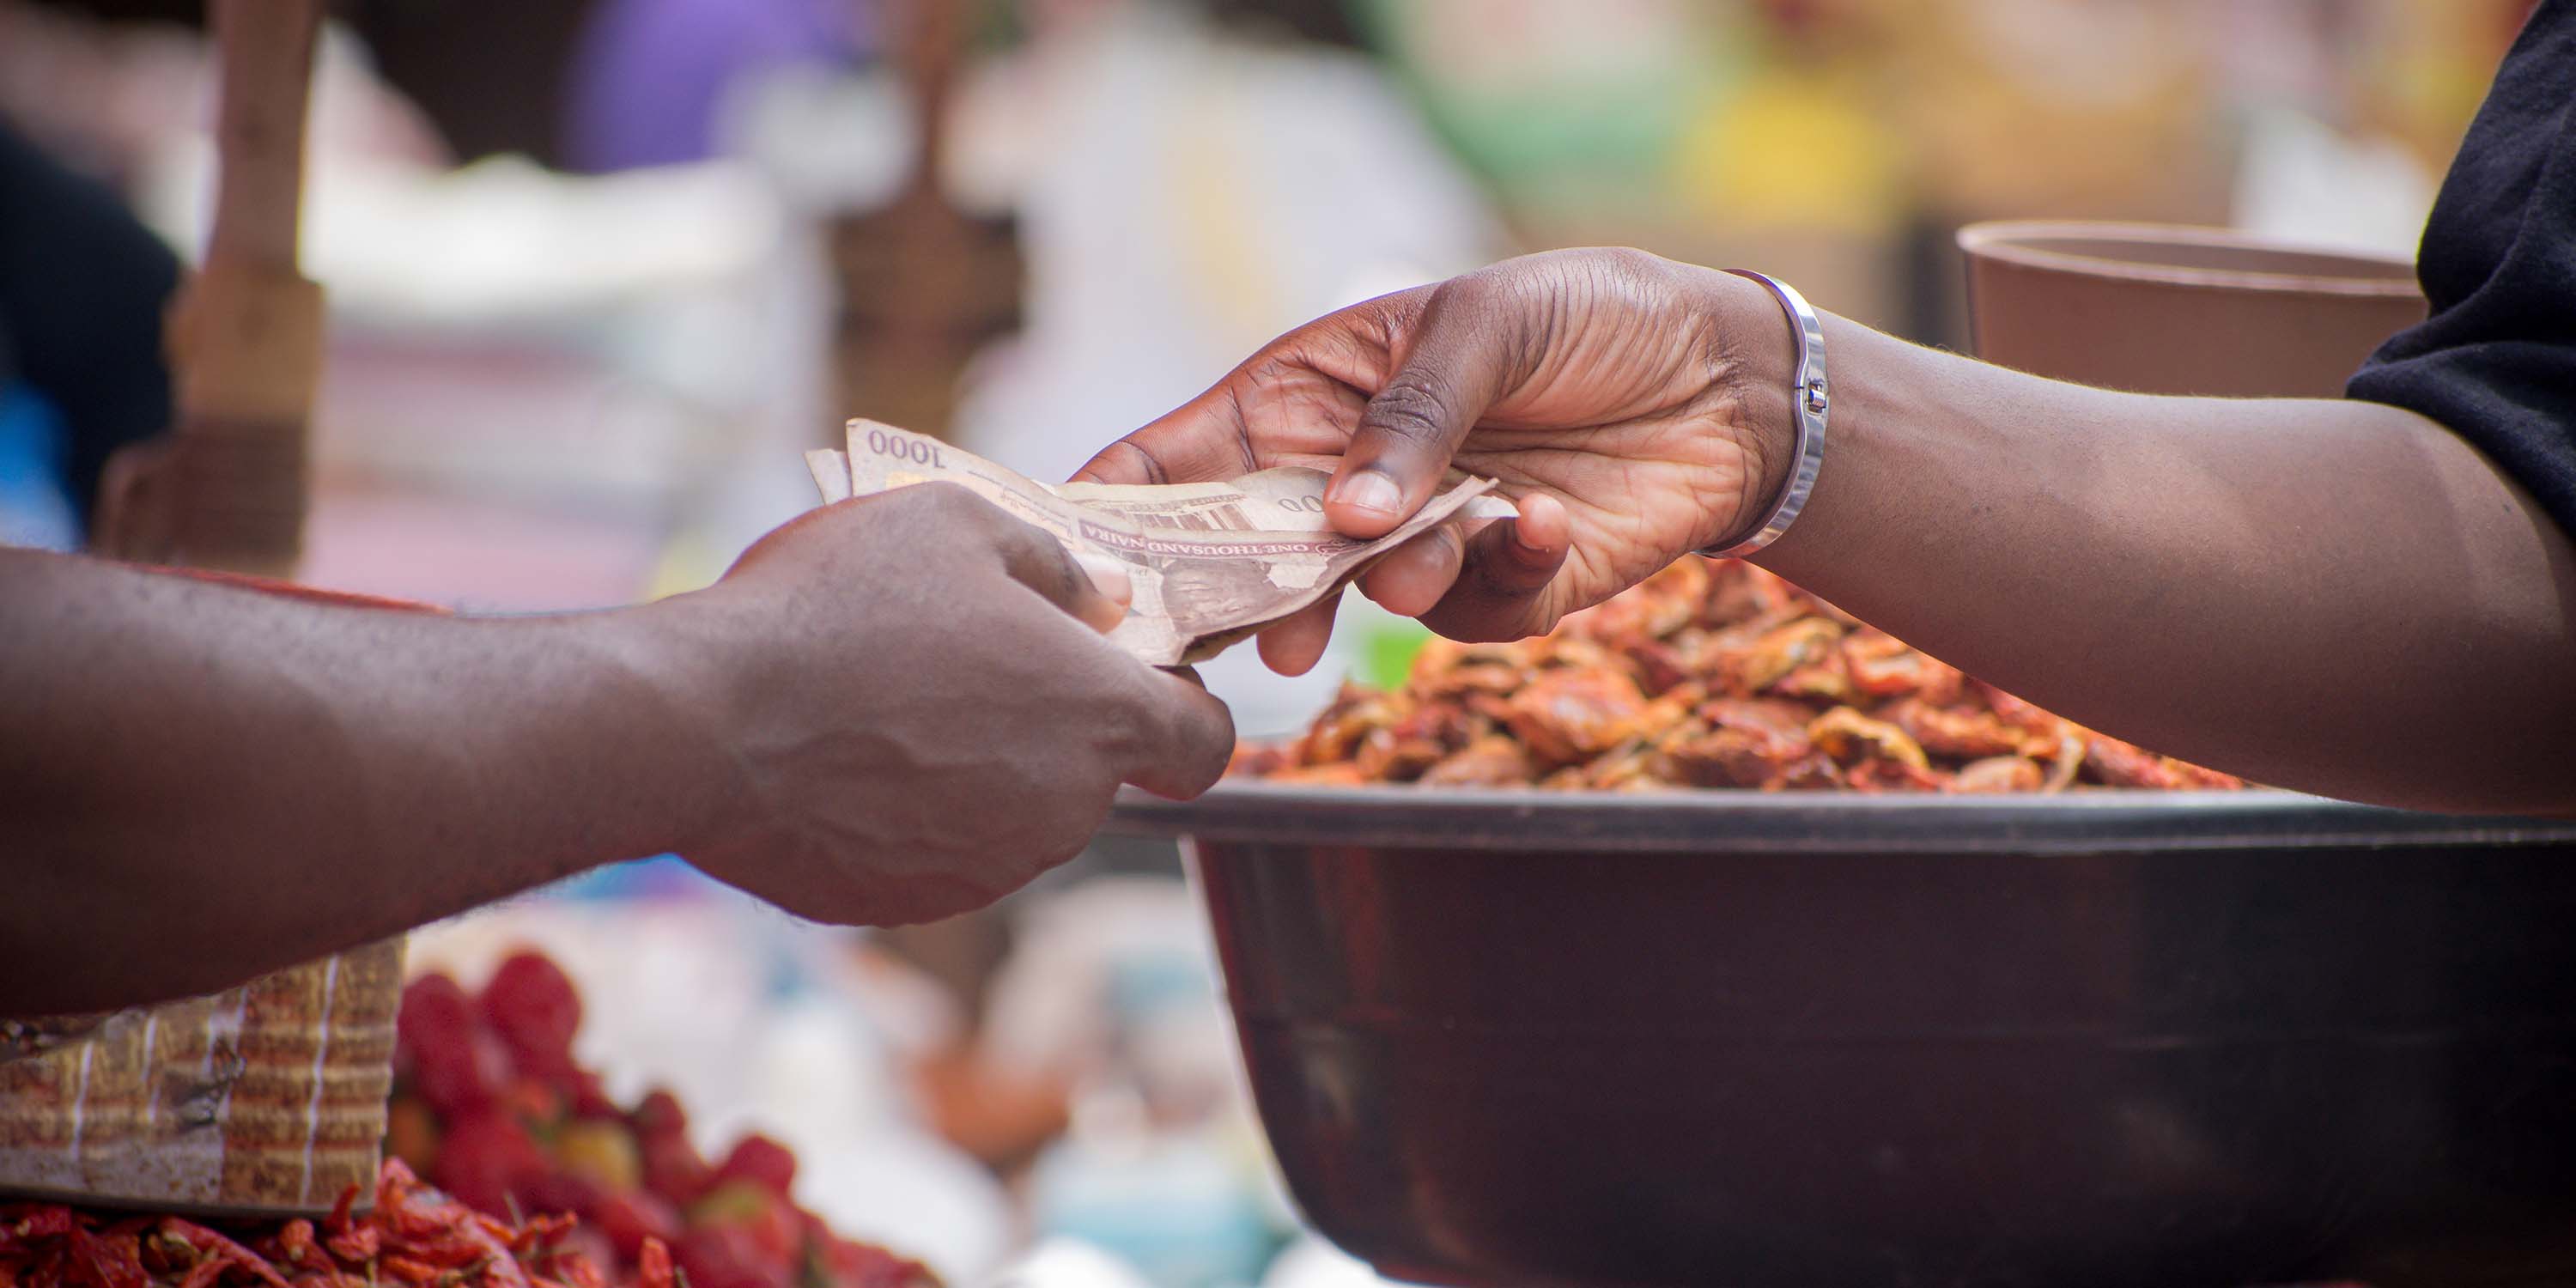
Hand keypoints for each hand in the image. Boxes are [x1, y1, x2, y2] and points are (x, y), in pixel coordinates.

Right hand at [651, 483, 1234, 924]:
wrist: (703, 725)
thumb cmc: (840, 609)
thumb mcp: (959, 521)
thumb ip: (1054, 562)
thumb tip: (1091, 597)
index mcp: (1101, 718)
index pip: (1206, 744)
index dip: (1182, 707)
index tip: (1130, 673)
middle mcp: (1064, 811)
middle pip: (1095, 770)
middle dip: (1051, 721)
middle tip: (965, 657)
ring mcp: (989, 870)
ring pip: (1016, 810)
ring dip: (980, 764)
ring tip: (887, 698)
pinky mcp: (913, 904)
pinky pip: (941, 849)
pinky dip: (915, 812)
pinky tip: (847, 756)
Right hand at [1075, 247, 1794, 673]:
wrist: (1723, 382)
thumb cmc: (1586, 316)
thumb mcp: (1483, 325)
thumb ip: (1410, 417)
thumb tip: (1344, 519)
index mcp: (1305, 399)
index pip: (1179, 460)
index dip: (1120, 511)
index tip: (1080, 564)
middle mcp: (1344, 483)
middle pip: (1249, 560)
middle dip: (1246, 598)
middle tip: (1261, 631)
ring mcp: (1414, 543)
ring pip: (1353, 602)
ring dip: (1390, 582)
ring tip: (1435, 548)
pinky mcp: (1491, 593)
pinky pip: (1465, 617)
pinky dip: (1499, 572)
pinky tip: (1539, 518)